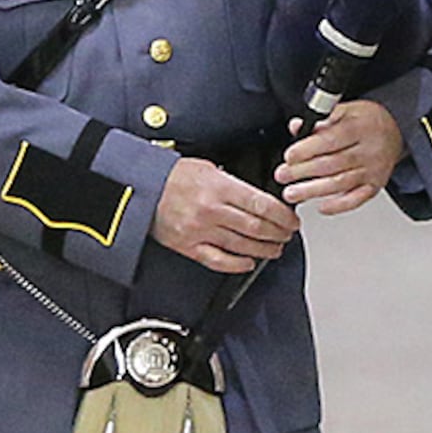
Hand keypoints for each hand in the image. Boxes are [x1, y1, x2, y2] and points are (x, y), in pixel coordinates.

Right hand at [158, 155, 299, 271]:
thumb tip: (259, 197)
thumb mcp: (207, 168)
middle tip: (287, 234)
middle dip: (278, 233)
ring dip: (264, 249)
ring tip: (275, 248)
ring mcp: (200, 231)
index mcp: (218, 188)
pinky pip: (219, 261)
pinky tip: (249, 262)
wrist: (139, 189)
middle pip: (256, 228)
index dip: (282, 216)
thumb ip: (233, 183)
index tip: (291, 220)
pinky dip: (238, 264)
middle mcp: (211, 211)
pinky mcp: (188, 247)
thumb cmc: (172, 176)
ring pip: (242, 246)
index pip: (261, 204)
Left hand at [275, 100, 399, 218]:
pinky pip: (357, 199)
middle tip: (283, 175)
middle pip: (333, 163)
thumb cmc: (366, 120)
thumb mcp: (346, 110)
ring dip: (313, 191)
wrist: (396, 130)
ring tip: (292, 193)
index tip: (289, 156)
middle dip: (303, 172)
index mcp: (360, 127)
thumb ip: (321, 118)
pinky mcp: (375, 185)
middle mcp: (369, 150)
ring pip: (340, 183)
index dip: (308, 149)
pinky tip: (321, 206)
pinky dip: (338, 205)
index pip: (331, 139)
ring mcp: (373, 170)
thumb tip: (297, 127)